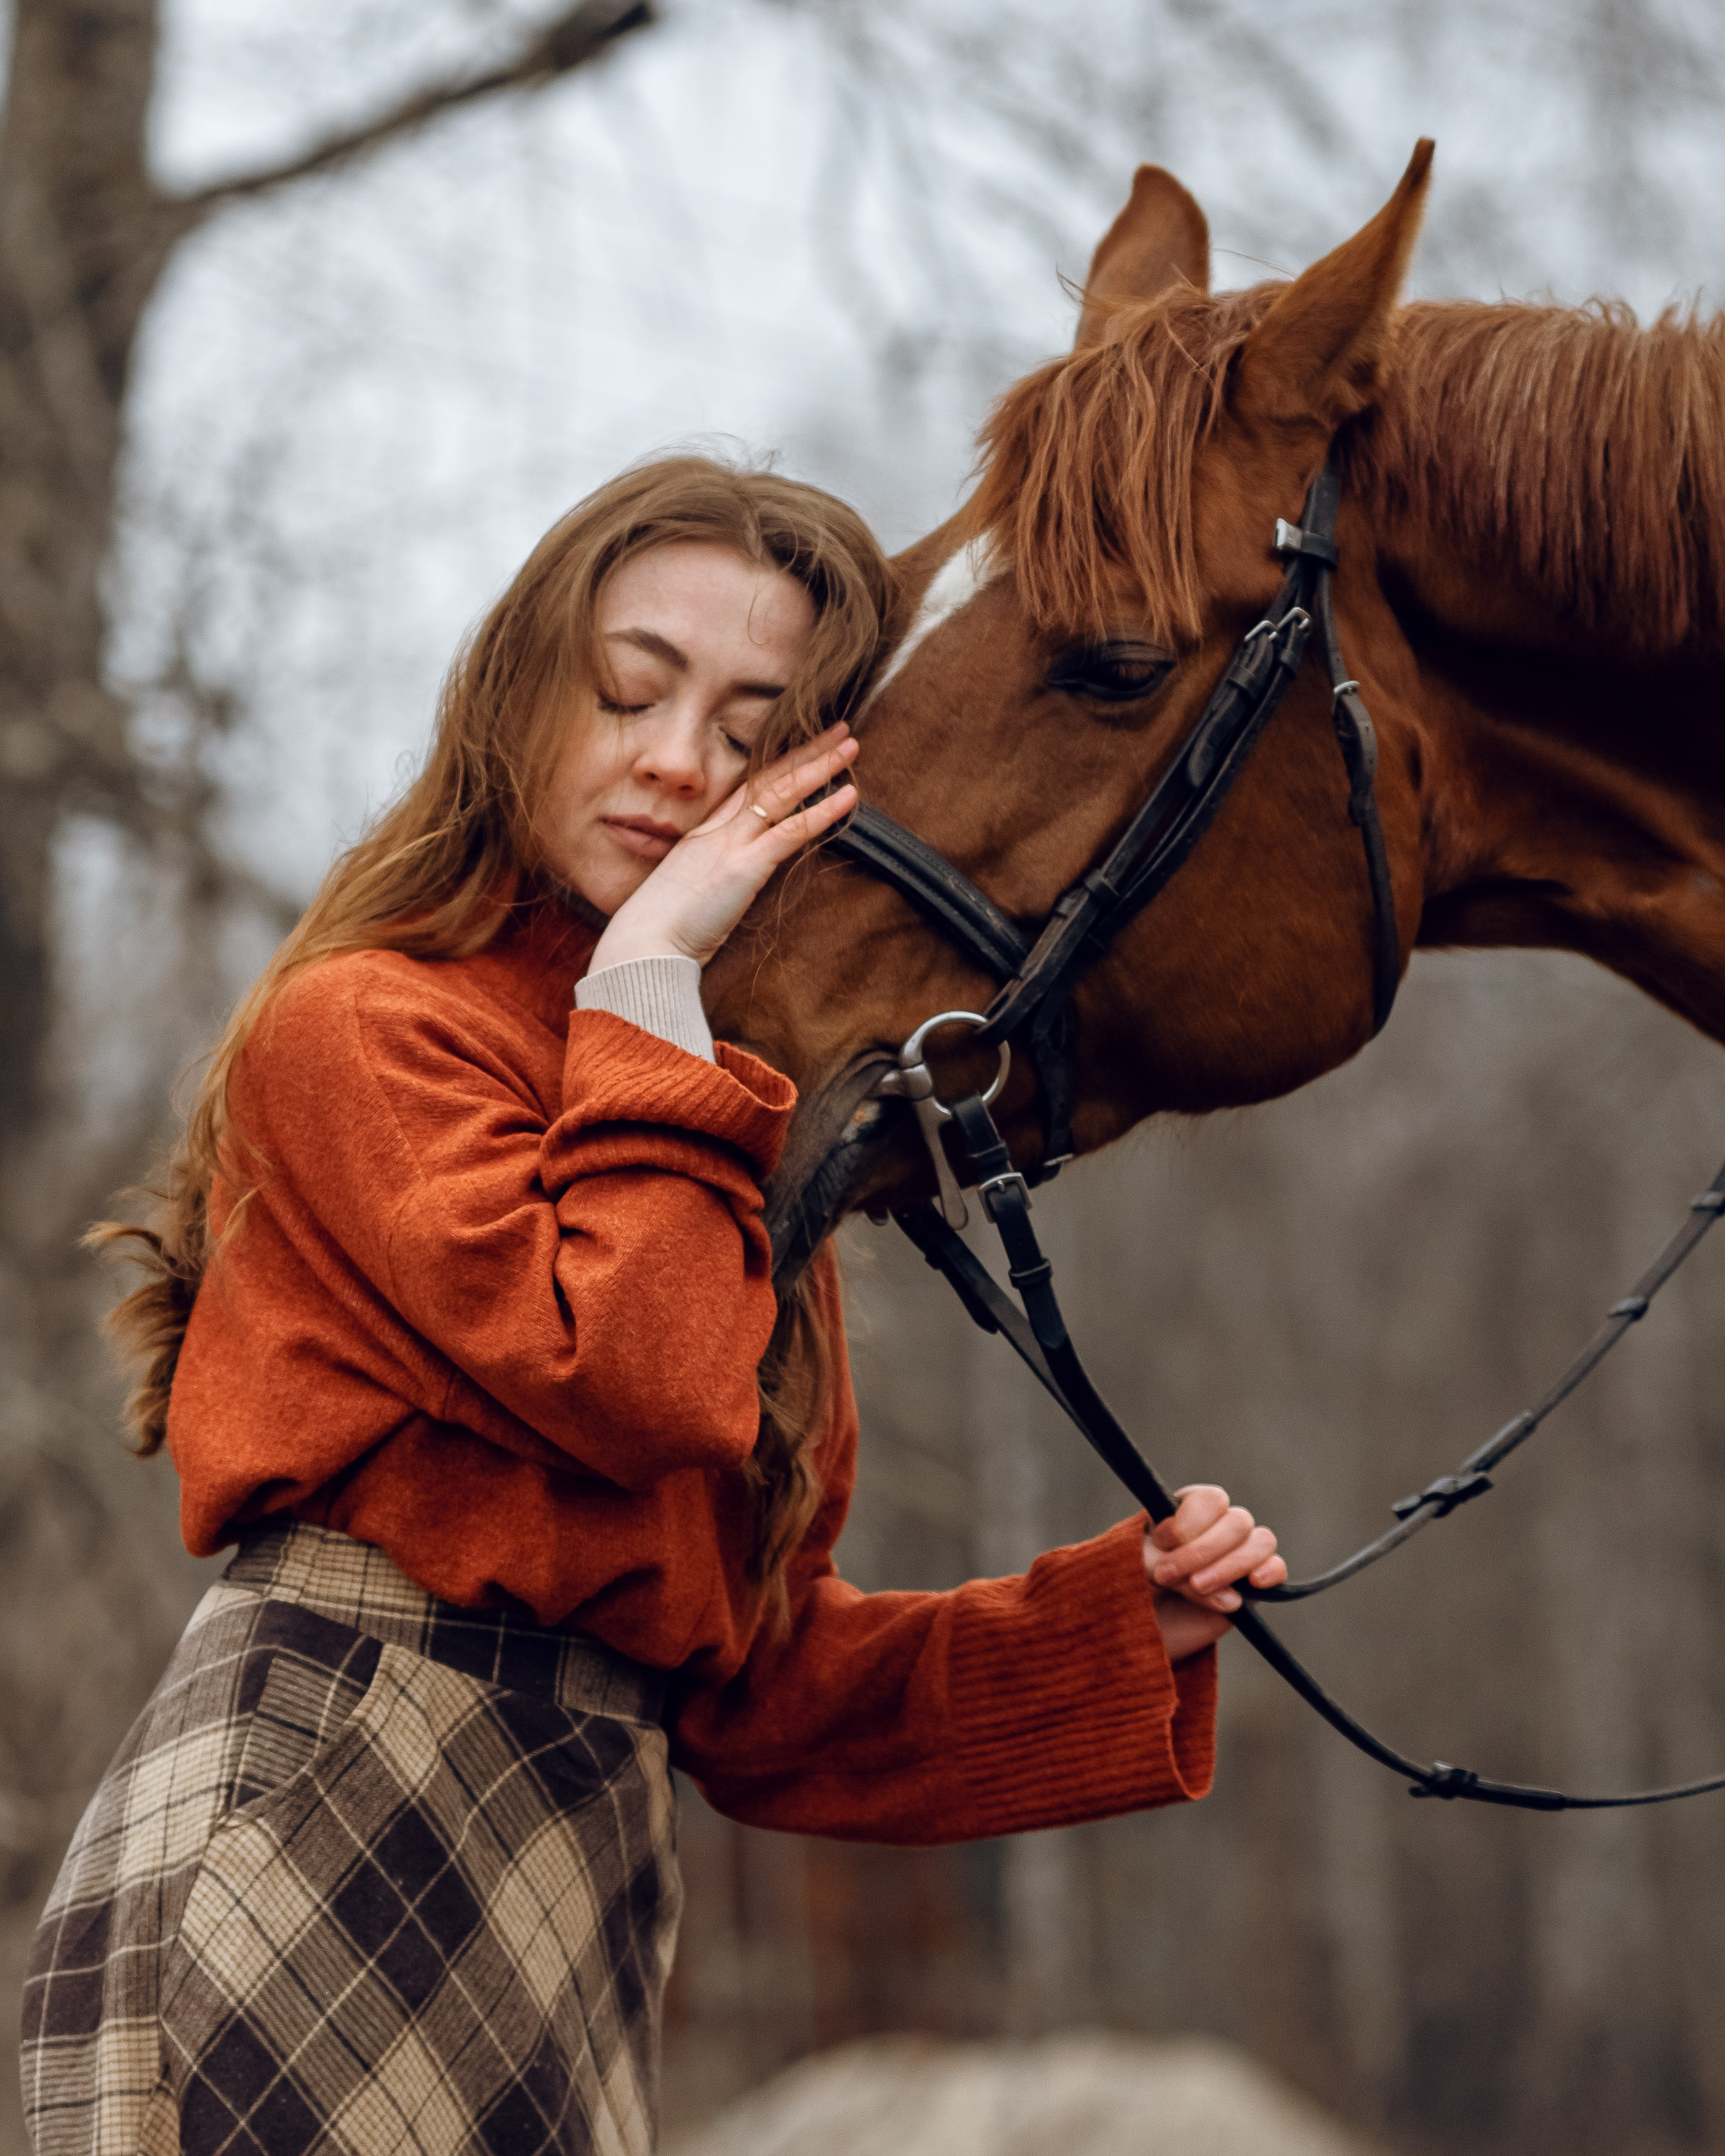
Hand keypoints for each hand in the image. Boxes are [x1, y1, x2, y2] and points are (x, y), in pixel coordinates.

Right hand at [589, 727, 858, 970]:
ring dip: (820, 767)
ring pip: (781, 793)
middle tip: (839, 729)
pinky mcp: (744, 867)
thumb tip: (729, 887)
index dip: (779, 765)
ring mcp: (731, 844)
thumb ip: (709, 881)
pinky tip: (848, 795)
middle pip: (768, 778)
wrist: (641, 946)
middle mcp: (718, 830)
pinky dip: (821, 812)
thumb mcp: (686, 896)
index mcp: (703, 834)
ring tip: (851, 745)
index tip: (805, 748)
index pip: (747, 788)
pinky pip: (790, 831)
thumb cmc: (658, 931)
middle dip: (806, 751)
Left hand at [1144, 1483, 1286, 1664]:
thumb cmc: (1135, 1584)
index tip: (1161, 1544)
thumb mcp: (1141, 1566)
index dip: (1188, 1523)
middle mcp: (1219, 1526)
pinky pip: (1276, 1568)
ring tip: (1197, 1588)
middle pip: (1237, 1521)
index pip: (1210, 1500)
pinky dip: (1269, 1572)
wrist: (1141, 1626)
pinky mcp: (1252, 1585)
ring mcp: (1238, 1554)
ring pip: (1261, 1542)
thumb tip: (1231, 1598)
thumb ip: (1175, 1568)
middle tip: (1167, 1575)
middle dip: (1202, 1551)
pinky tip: (1252, 1584)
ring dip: (1230, 1566)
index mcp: (1190, 1509)